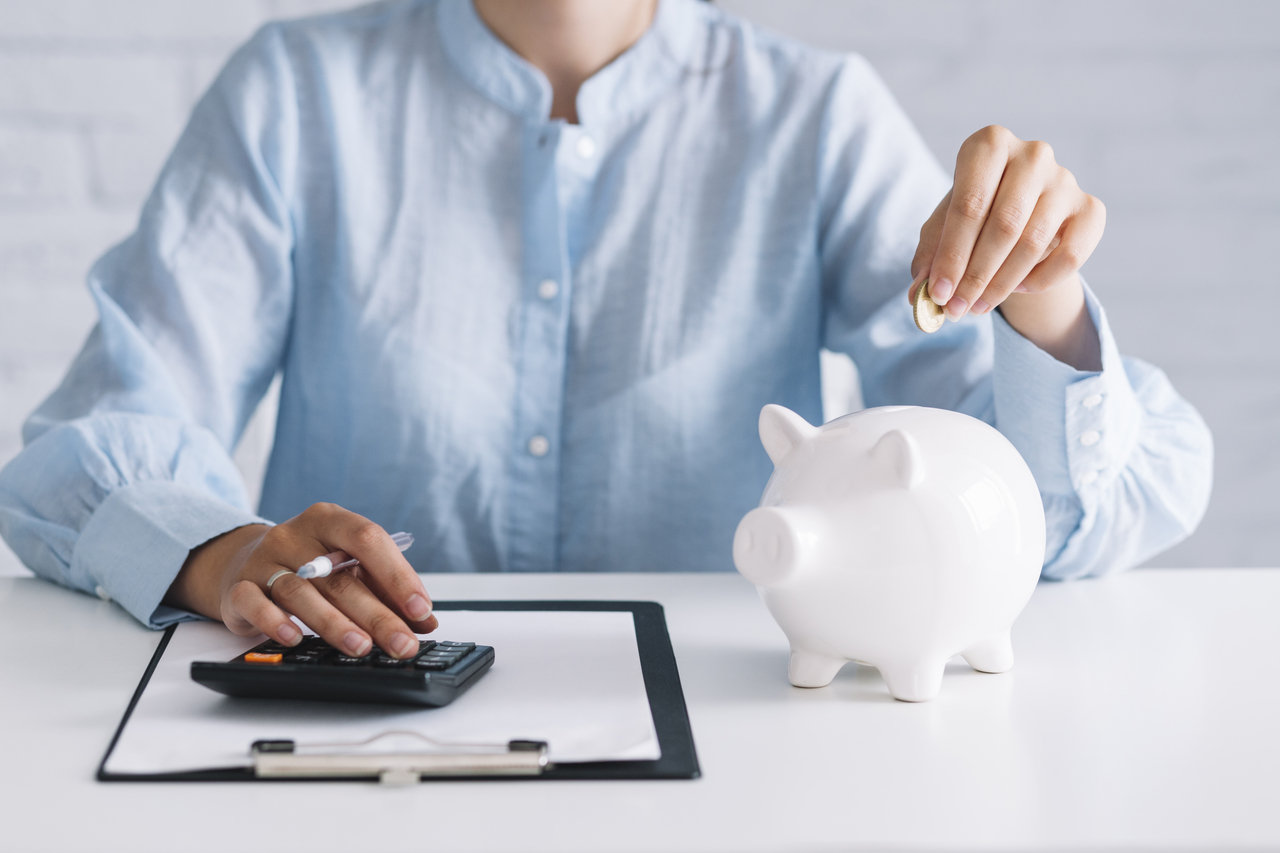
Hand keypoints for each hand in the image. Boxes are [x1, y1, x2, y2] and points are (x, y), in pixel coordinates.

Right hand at [164, 503, 437, 657]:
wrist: (244, 562)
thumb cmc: (310, 564)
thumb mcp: (347, 566)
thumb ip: (385, 589)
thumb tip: (424, 622)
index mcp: (330, 520)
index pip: (368, 539)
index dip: (397, 575)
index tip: (421, 609)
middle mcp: (296, 535)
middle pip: (341, 577)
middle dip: (377, 616)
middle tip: (401, 644)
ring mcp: (264, 560)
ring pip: (301, 592)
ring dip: (334, 624)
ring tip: (360, 648)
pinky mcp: (239, 588)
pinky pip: (254, 602)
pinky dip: (274, 621)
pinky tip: (294, 639)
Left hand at [907, 126, 1104, 369]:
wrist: (1021, 210)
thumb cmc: (974, 214)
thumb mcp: (944, 227)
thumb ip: (930, 255)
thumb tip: (919, 294)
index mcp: (988, 144)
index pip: (968, 205)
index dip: (951, 255)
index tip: (937, 293)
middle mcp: (1032, 154)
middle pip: (1003, 225)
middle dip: (975, 275)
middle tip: (956, 309)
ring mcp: (1065, 179)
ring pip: (1033, 243)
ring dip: (1002, 284)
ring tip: (978, 306)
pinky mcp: (1090, 208)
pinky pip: (1070, 255)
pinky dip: (1041, 280)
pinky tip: (1018, 289)